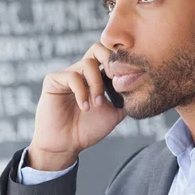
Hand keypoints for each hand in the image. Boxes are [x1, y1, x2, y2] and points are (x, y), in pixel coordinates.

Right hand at [29, 42, 126, 165]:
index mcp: (96, 77)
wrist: (66, 145)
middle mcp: (81, 72)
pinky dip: (82, 92)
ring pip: (87, 63)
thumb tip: (141, 85)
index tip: (127, 79)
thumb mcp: (114, 113)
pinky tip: (84, 107)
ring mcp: (67, 74)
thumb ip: (126, 99)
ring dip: (97, 85)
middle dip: (110, 62)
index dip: (120, 63)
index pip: (109, 56)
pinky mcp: (53, 80)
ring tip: (96, 104)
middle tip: (115, 80)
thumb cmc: (87, 130)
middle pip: (97, 48)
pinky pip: (72, 76)